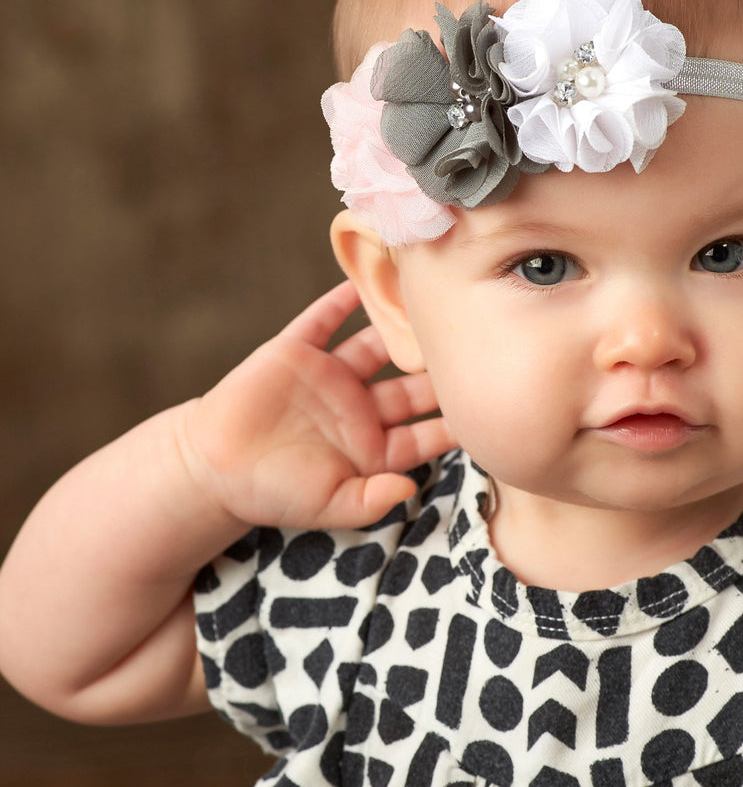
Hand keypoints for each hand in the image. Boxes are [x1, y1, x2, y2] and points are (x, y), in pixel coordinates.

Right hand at [178, 281, 456, 530]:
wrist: (212, 470)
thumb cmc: (273, 494)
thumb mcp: (328, 505)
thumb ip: (370, 501)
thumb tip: (409, 490)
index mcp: (373, 447)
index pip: (424, 434)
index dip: (453, 423)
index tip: (486, 409)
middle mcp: (359, 408)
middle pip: (410, 386)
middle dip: (439, 370)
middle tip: (473, 347)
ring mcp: (329, 377)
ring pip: (374, 346)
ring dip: (398, 327)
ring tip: (429, 302)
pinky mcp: (295, 353)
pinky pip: (322, 320)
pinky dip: (340, 300)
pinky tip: (362, 280)